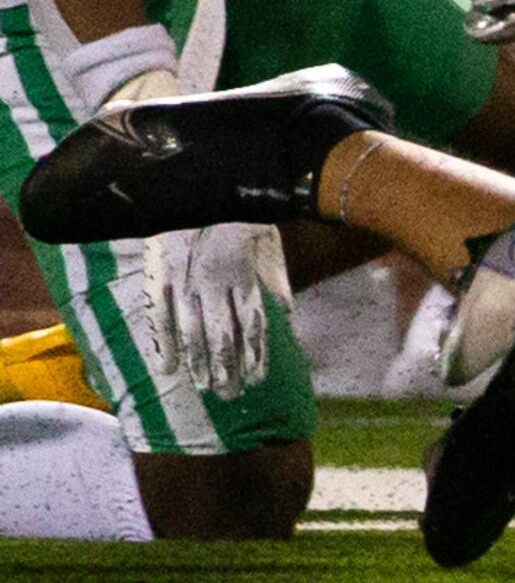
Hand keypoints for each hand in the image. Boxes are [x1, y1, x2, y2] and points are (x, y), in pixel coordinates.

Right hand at [141, 223, 289, 400]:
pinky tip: (168, 369)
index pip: (253, 326)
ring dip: (199, 364)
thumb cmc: (240, 217)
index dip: (255, 356)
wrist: (201, 186)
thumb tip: (287, 315)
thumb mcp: (268, 245)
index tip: (257, 381)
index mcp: (243, 276)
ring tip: (206, 389)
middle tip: (231, 396)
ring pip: (193, 332)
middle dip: (227, 369)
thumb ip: (276, 281)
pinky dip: (164, 344)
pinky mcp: (160, 277)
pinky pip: (160, 316)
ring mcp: (185, 283)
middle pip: (223, 337)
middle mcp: (215, 285)